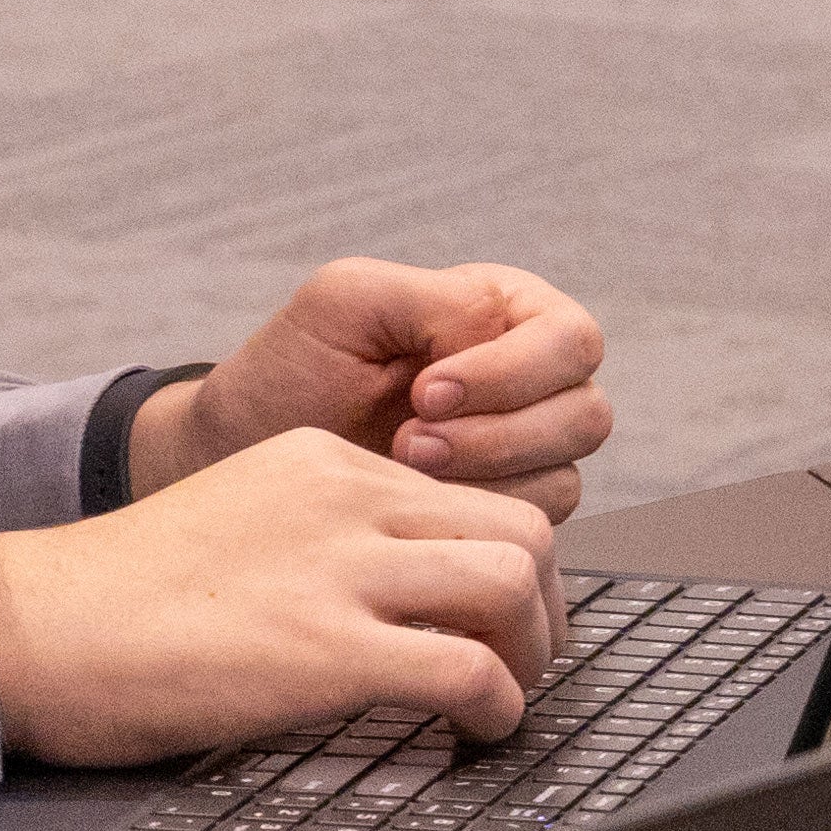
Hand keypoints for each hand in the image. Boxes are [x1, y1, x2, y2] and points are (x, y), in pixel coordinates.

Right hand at [0, 426, 569, 765]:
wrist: (34, 624)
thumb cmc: (116, 596)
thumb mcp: (237, 523)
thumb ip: (315, 540)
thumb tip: (387, 604)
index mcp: (323, 462)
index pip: (466, 491)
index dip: (504, 561)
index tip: (500, 616)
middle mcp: (344, 497)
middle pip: (519, 523)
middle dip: (545, 603)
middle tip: (526, 659)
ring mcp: (336, 568)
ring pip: (514, 578)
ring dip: (533, 651)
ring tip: (506, 698)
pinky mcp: (322, 647)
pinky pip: (467, 667)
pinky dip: (498, 705)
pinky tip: (476, 731)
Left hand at [140, 258, 610, 516]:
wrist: (244, 455)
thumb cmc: (292, 371)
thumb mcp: (347, 302)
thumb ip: (433, 299)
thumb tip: (495, 333)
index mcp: (504, 313)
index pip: (569, 340)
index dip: (509, 372)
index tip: (425, 392)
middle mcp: (528, 383)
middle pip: (585, 414)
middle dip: (499, 435)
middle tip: (411, 442)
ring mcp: (519, 456)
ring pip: (565, 479)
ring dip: (484, 480)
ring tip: (402, 470)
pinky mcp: (497, 516)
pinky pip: (528, 531)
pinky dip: (473, 522)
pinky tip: (414, 506)